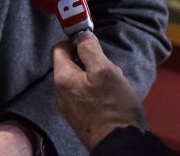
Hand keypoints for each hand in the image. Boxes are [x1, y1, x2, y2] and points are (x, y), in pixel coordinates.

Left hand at [52, 31, 146, 151]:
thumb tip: (81, 35)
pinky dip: (94, 93)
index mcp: (62, 79)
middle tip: (108, 68)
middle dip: (88, 62)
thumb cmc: (114, 106)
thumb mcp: (105, 70)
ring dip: (94, 78)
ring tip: (113, 85)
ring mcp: (68, 109)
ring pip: (79, 82)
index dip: (74, 42)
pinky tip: (110, 98)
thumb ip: (89, 50)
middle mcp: (59, 94)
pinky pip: (83, 97)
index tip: (91, 44)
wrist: (120, 144)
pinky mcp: (79, 120)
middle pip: (70, 66)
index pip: (59, 49)